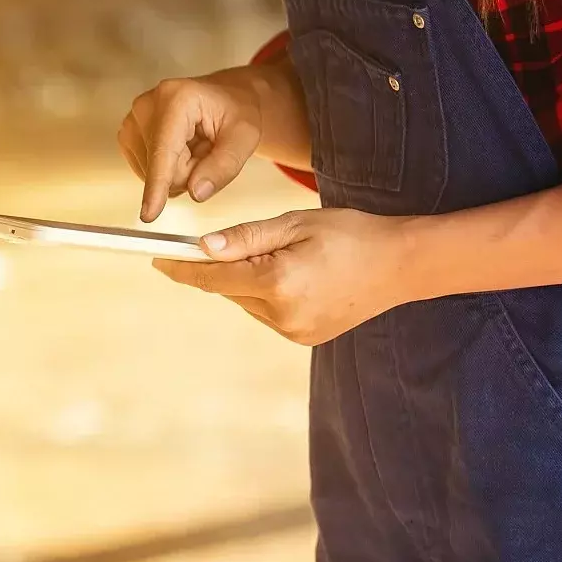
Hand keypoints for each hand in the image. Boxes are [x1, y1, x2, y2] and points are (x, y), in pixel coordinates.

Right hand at [117, 68, 266, 221]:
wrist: (225, 97)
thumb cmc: (236, 112)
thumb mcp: (245, 137)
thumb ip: (224, 166)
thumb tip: (196, 192)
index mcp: (178, 98)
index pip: (164, 152)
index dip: (158, 185)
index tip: (149, 213)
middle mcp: (147, 104)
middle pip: (159, 167)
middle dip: (186, 172)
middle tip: (206, 150)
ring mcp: (133, 118)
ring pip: (151, 172)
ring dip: (177, 171)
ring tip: (194, 147)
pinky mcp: (128, 133)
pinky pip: (145, 170)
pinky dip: (166, 169)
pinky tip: (179, 151)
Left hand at [152, 208, 417, 345]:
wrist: (403, 265)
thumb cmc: (351, 233)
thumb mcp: (296, 223)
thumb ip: (246, 237)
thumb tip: (202, 247)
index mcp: (279, 282)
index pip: (214, 277)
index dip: (183, 268)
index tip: (158, 260)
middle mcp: (283, 314)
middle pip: (229, 289)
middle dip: (225, 266)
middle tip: (240, 243)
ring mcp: (295, 331)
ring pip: (248, 302)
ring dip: (249, 281)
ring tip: (287, 256)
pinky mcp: (305, 338)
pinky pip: (269, 313)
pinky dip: (269, 294)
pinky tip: (298, 276)